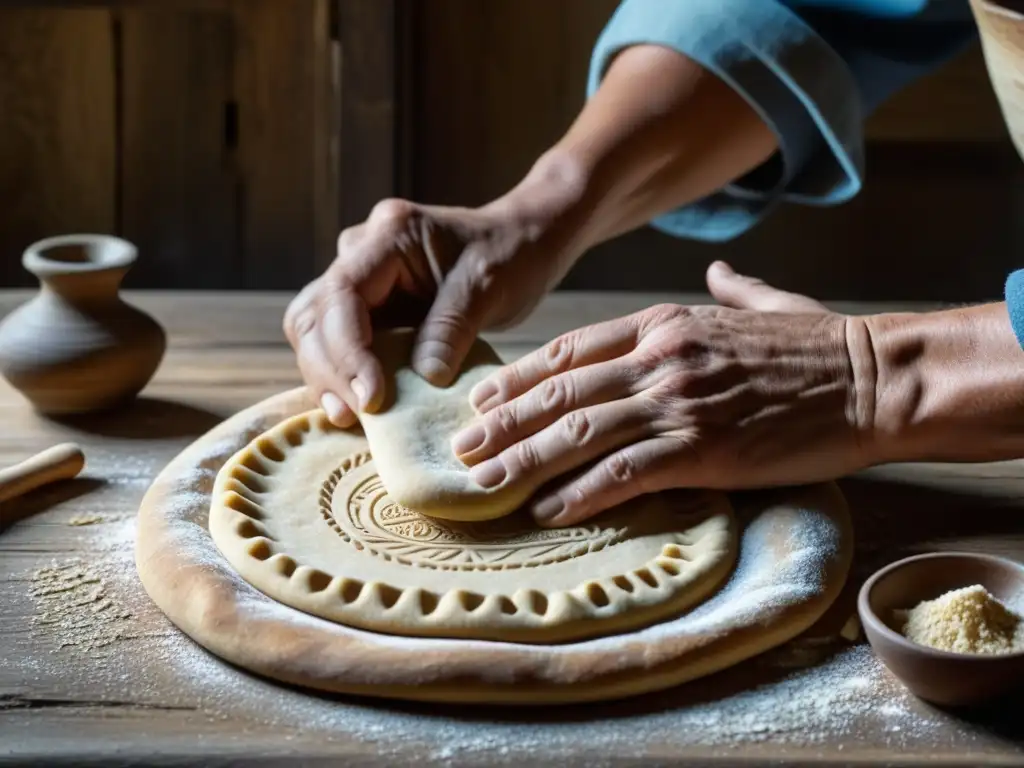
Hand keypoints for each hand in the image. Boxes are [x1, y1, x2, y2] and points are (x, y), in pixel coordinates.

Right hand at [283, 187, 582, 426]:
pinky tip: (356, 408)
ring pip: (314, 330)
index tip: (372, 396)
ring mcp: (360, 279)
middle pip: (315, 314)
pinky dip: (339, 374)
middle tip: (354, 414)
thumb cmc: (510, 254)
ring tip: (349, 417)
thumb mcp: (489, 286)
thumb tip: (423, 375)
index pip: (342, 292)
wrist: (521, 242)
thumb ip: (453, 327)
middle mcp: (362, 251)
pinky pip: (335, 342)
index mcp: (390, 235)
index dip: (348, 349)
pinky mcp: (366, 306)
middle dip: (328, 368)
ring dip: (325, 375)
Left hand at [450, 261, 878, 526]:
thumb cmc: (818, 345)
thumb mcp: (762, 302)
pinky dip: (578, 494)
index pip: (571, 348)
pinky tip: (547, 510)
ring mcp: (677, 402)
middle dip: (504, 423)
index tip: (485, 401)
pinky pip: (621, 474)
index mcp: (665, 322)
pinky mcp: (700, 448)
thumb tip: (717, 270)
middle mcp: (659, 357)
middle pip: (559, 391)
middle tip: (462, 449)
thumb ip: (728, 288)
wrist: (874, 379)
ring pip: (578, 432)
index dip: (520, 377)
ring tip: (484, 484)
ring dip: (524, 462)